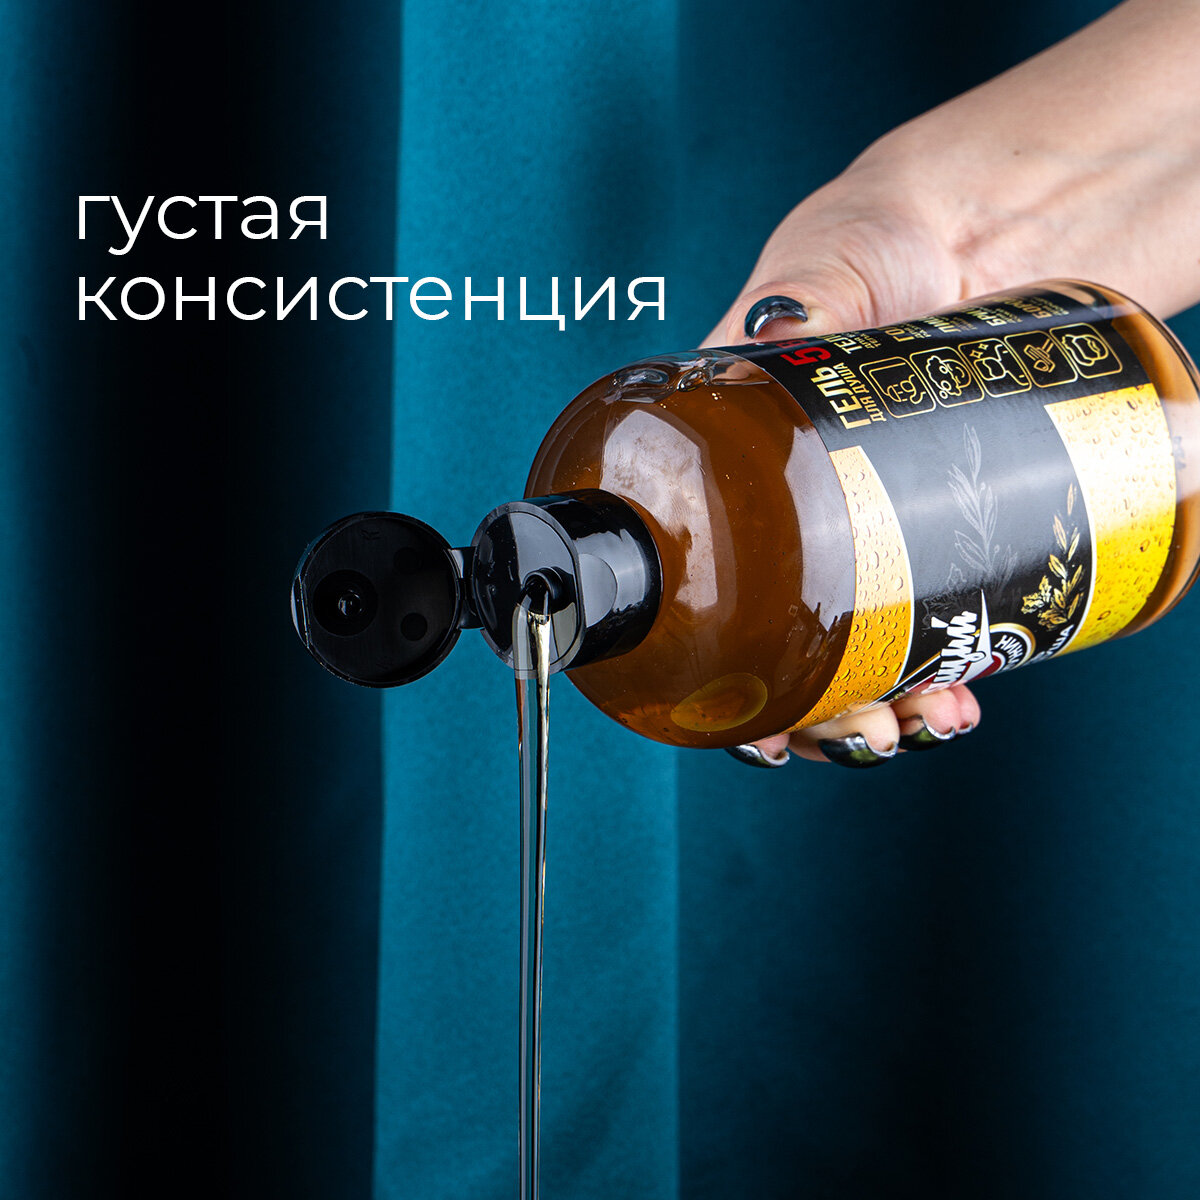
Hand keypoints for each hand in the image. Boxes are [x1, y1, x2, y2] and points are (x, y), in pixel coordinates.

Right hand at [708, 0, 1199, 766]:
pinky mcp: (961, 516)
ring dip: (886, 698)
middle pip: (790, 630)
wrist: (1026, 208)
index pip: (711, 566)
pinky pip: (947, 609)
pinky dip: (954, 660)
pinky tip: (969, 682)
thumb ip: (802, 290)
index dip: (721, 658)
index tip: (748, 713)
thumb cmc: (907, 216)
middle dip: (814, 703)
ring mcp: (885, 513)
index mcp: (745, 446)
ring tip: (925, 714)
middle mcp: (807, 496)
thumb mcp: (837, 248)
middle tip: (853, 728)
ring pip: (867, 638)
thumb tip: (771, 339)